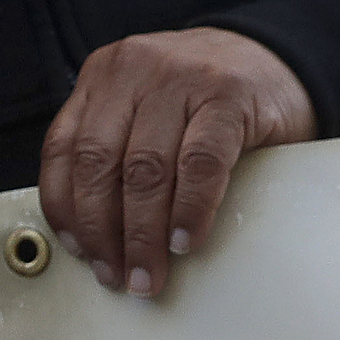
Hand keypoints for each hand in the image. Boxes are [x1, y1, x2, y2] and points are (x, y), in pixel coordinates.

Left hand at [38, 28, 315, 298]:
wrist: (276, 62)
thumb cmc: (202, 104)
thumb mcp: (144, 114)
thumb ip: (112, 153)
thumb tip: (88, 240)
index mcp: (104, 75)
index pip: (63, 151)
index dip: (66, 211)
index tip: (82, 254)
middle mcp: (136, 67)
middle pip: (99, 164)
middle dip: (103, 233)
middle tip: (118, 278)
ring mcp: (183, 75)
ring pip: (144, 169)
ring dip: (143, 234)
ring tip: (149, 274)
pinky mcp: (229, 94)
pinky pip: (200, 163)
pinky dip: (189, 210)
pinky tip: (185, 242)